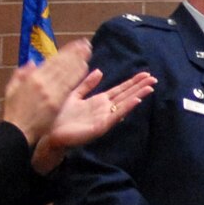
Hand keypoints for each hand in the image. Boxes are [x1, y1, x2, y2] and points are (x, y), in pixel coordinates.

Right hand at [2, 39, 93, 146]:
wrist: (17, 131)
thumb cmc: (14, 112)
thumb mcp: (12, 90)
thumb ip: (20, 74)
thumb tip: (32, 62)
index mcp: (32, 78)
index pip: (51, 61)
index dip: (64, 52)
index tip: (74, 45)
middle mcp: (42, 82)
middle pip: (61, 64)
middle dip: (74, 53)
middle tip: (85, 44)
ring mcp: (50, 92)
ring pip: (66, 72)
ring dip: (78, 60)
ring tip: (88, 51)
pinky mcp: (56, 103)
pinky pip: (68, 86)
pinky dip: (77, 75)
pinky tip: (85, 68)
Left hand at [31, 67, 154, 171]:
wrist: (49, 133)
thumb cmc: (59, 116)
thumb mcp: (74, 94)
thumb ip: (87, 84)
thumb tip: (100, 71)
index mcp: (99, 101)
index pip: (120, 89)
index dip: (132, 82)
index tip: (144, 74)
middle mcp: (104, 109)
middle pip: (125, 95)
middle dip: (139, 87)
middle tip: (153, 78)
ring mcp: (103, 118)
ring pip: (124, 104)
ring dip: (137, 96)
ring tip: (150, 88)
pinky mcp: (99, 127)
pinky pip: (115, 116)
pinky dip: (126, 109)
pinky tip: (135, 102)